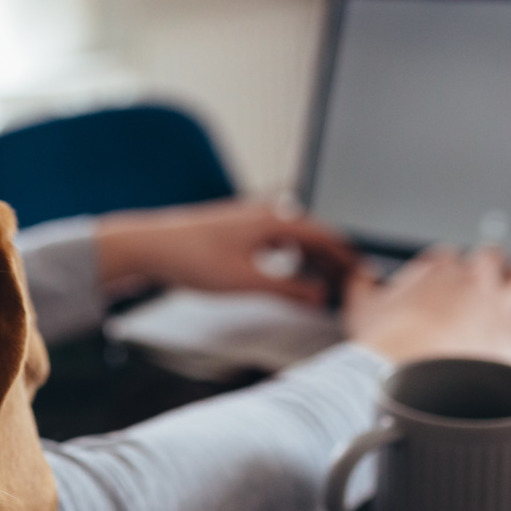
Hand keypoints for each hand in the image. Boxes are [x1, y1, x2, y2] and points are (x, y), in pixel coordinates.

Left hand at [95, 199, 357, 306]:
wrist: (148, 246)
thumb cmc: (193, 258)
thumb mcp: (247, 280)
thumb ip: (288, 289)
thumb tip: (319, 297)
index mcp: (273, 220)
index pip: (323, 234)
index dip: (345, 255)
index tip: (362, 271)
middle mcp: (262, 213)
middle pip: (309, 234)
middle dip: (329, 258)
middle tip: (346, 281)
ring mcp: (246, 219)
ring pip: (289, 237)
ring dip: (307, 258)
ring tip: (319, 281)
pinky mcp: (231, 230)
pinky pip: (270, 240)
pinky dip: (285, 256)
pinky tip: (281, 272)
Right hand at [345, 245, 510, 365]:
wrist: (409, 372)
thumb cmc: (383, 344)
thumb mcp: (359, 308)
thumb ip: (361, 286)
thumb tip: (361, 275)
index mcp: (433, 270)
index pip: (447, 256)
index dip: (448, 264)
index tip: (447, 270)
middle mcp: (470, 279)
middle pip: (490, 257)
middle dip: (492, 261)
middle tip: (492, 265)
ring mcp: (498, 303)